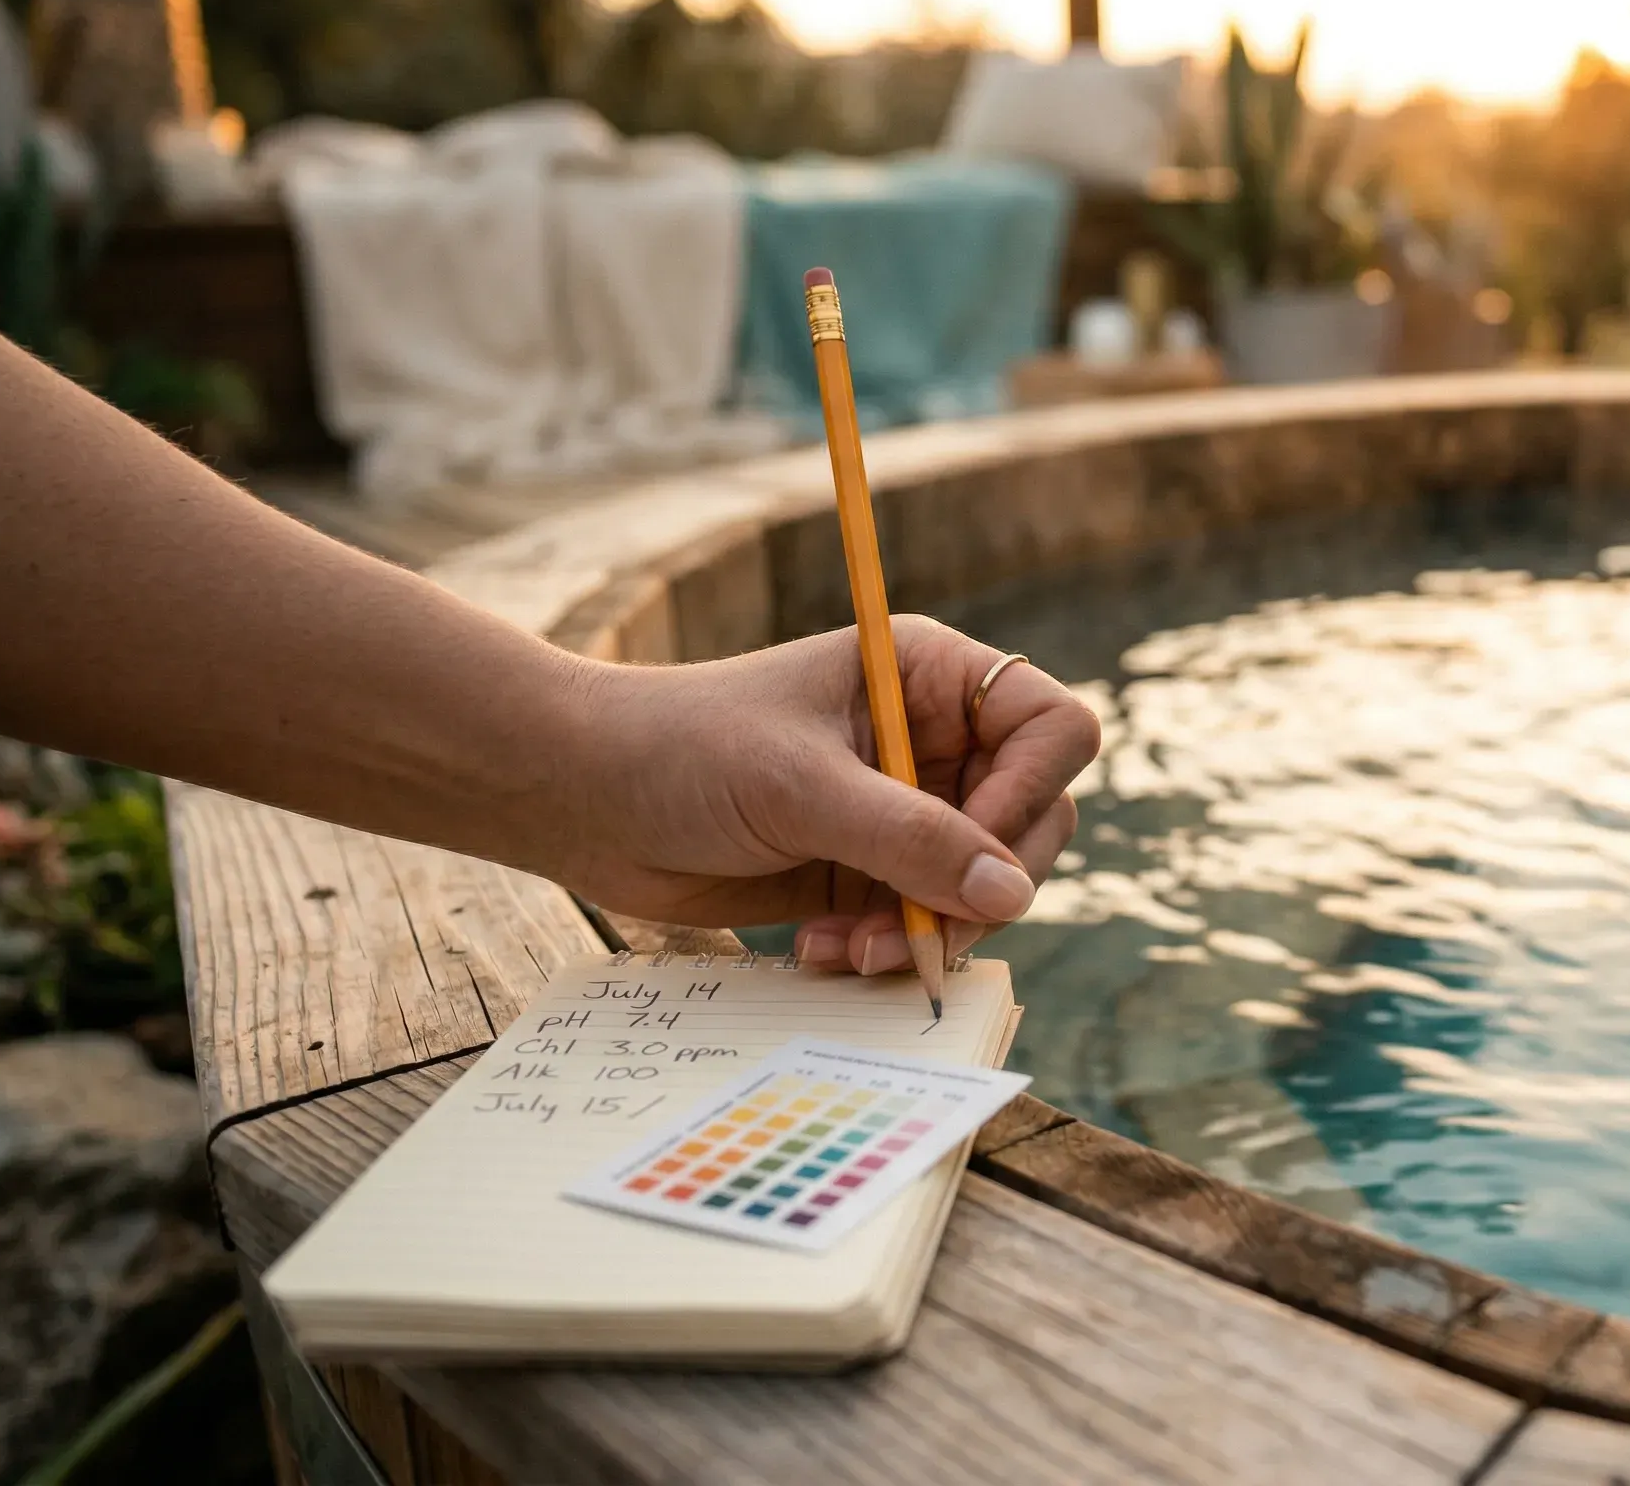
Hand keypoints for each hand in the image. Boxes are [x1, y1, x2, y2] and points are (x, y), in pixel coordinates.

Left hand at [557, 618, 1099, 971]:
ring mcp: (904, 811)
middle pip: (1033, 820)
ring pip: (983, 888)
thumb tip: (1012, 894)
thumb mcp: (800, 788)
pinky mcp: (869, 873)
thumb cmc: (682, 750)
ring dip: (929, 931)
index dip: (1029, 793)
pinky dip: (889, 951)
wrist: (579, 797)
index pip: (1050, 729)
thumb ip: (911, 840)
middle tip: (925, 930)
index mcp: (930, 678)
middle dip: (980, 886)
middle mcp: (931, 740)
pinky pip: (925, 925)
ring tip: (849, 950)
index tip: (975, 851)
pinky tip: (821, 951)